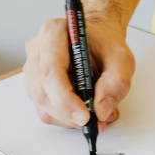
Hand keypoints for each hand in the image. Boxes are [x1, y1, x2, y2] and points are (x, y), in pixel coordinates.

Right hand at [24, 13, 133, 130]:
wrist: (97, 40)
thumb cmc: (104, 44)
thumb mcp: (121, 58)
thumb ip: (116, 82)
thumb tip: (101, 110)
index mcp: (53, 34)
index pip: (51, 72)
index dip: (65, 99)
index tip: (85, 116)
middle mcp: (37, 50)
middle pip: (43, 93)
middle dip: (70, 114)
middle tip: (96, 121)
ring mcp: (32, 69)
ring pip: (43, 106)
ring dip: (69, 117)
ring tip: (95, 111)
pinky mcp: (35, 86)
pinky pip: (45, 111)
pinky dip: (66, 117)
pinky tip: (82, 108)